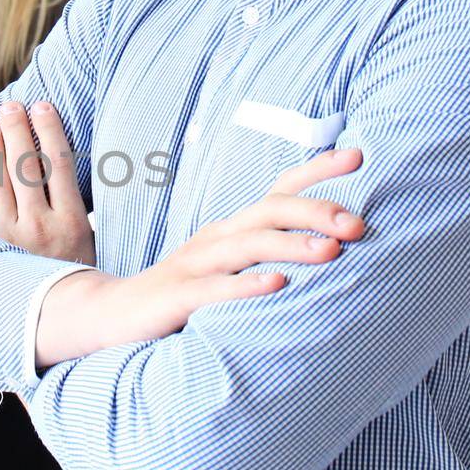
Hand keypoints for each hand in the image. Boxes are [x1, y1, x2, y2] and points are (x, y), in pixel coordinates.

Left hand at [0, 99, 93, 264]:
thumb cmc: (75, 271)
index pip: (58, 164)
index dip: (49, 131)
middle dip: (17, 131)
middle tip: (11, 106)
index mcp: (71, 222)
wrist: (55, 315)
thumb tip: (63, 162)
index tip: (43, 106)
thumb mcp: (90, 239)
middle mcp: (39, 227)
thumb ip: (76, 203)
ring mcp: (11, 237)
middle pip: (24, 167)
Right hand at [34, 148, 365, 367]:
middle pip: (270, 210)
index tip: (358, 154)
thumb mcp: (229, 268)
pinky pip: (215, 290)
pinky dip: (247, 286)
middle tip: (358, 224)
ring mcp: (195, 265)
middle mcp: (217, 238)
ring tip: (332, 251)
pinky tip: (278, 286)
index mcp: (233, 229)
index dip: (316, 170)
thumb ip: (268, 257)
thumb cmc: (184, 295)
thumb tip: (334, 250)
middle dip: (316, 212)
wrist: (110, 315)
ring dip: (291, 245)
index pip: (279, 189)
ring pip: (247, 246)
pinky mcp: (177, 298)